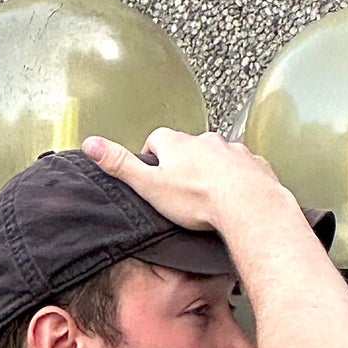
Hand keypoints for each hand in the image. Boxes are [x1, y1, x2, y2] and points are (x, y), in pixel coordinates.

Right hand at [82, 129, 283, 233]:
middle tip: (185, 188)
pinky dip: (243, 178)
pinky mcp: (257, 166)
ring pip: (221, 156)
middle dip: (187, 162)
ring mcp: (234, 151)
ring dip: (216, 169)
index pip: (157, 141)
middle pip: (191, 147)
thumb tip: (90, 144)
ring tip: (214, 194)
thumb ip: (121, 164)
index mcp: (177, 143)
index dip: (154, 158)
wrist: (249, 206)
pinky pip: (248, 168)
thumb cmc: (199, 200)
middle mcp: (206, 140)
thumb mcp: (149, 185)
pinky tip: (241, 196)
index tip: (156, 174)